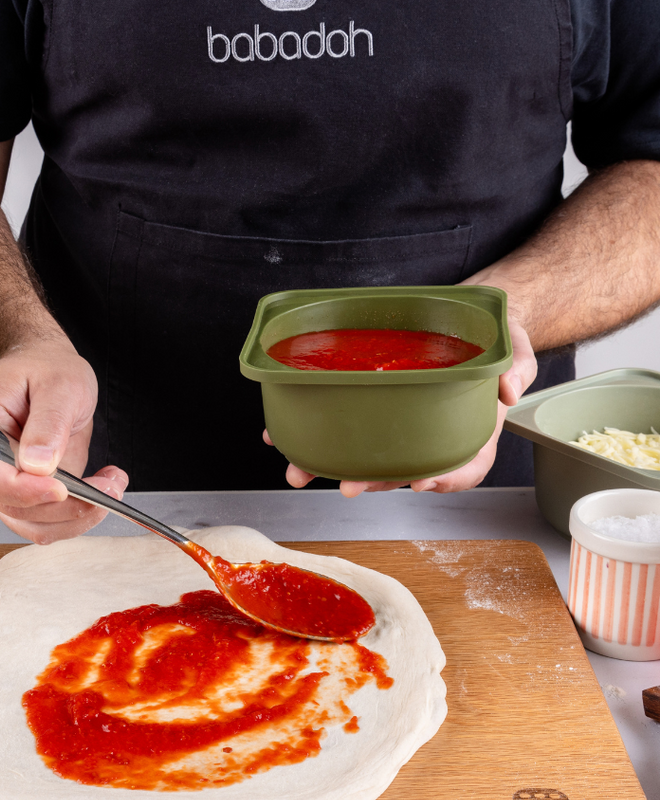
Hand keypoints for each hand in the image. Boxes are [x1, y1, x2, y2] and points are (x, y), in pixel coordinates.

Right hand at [0, 335, 127, 541]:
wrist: (44, 368)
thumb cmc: (43, 368)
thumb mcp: (58, 384)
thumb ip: (49, 423)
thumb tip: (38, 465)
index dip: (24, 490)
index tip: (62, 489)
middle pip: (11, 506)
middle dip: (65, 505)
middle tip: (110, 487)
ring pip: (30, 523)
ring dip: (76, 515)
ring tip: (111, 486)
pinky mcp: (23, 494)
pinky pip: (45, 521)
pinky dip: (76, 514)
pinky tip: (100, 489)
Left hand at [264, 316, 537, 495]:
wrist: (461, 314)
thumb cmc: (487, 336)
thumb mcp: (512, 344)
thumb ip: (516, 364)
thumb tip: (510, 389)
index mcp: (467, 427)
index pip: (462, 465)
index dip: (445, 479)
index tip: (423, 482)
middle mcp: (429, 433)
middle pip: (404, 468)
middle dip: (374, 480)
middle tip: (349, 485)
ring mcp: (396, 422)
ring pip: (366, 454)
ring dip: (331, 465)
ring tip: (300, 470)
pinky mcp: (368, 405)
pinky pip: (341, 425)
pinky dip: (310, 433)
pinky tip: (282, 436)